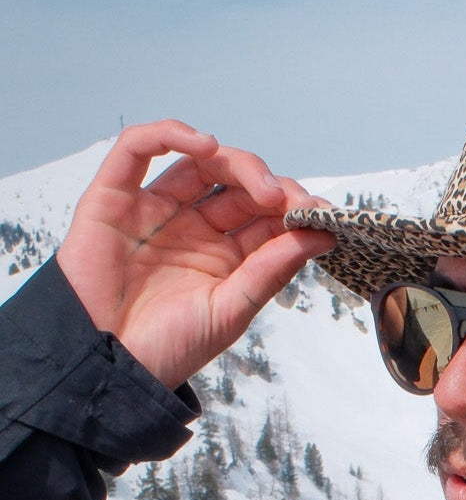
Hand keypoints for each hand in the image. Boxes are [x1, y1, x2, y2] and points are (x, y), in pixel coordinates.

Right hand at [55, 120, 335, 389]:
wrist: (109, 365)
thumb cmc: (168, 347)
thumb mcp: (232, 309)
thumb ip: (271, 270)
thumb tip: (320, 235)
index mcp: (223, 256)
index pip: (264, 217)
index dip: (294, 209)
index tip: (322, 215)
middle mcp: (191, 227)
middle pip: (238, 185)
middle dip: (272, 186)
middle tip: (296, 203)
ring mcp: (154, 209)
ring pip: (198, 162)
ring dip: (237, 162)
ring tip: (264, 187)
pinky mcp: (113, 197)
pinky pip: (136, 149)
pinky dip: (170, 135)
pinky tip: (205, 146)